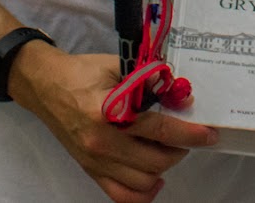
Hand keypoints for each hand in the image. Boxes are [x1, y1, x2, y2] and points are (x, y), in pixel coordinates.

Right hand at [12, 46, 216, 202]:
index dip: (189, 133)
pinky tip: (153, 177)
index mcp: (109, 112)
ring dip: (163, 166)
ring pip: (144, 180)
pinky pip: (121, 196)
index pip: (160, 128)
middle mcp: (102, 142)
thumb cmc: (82, 73)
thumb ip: (148, 79)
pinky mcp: (90, 171)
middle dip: (179, 149)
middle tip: (186, 135)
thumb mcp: (117, 65)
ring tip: (167, 148)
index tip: (208, 134)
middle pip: (157, 159)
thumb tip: (180, 92)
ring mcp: (95, 161)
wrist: (45, 86)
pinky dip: (143, 192)